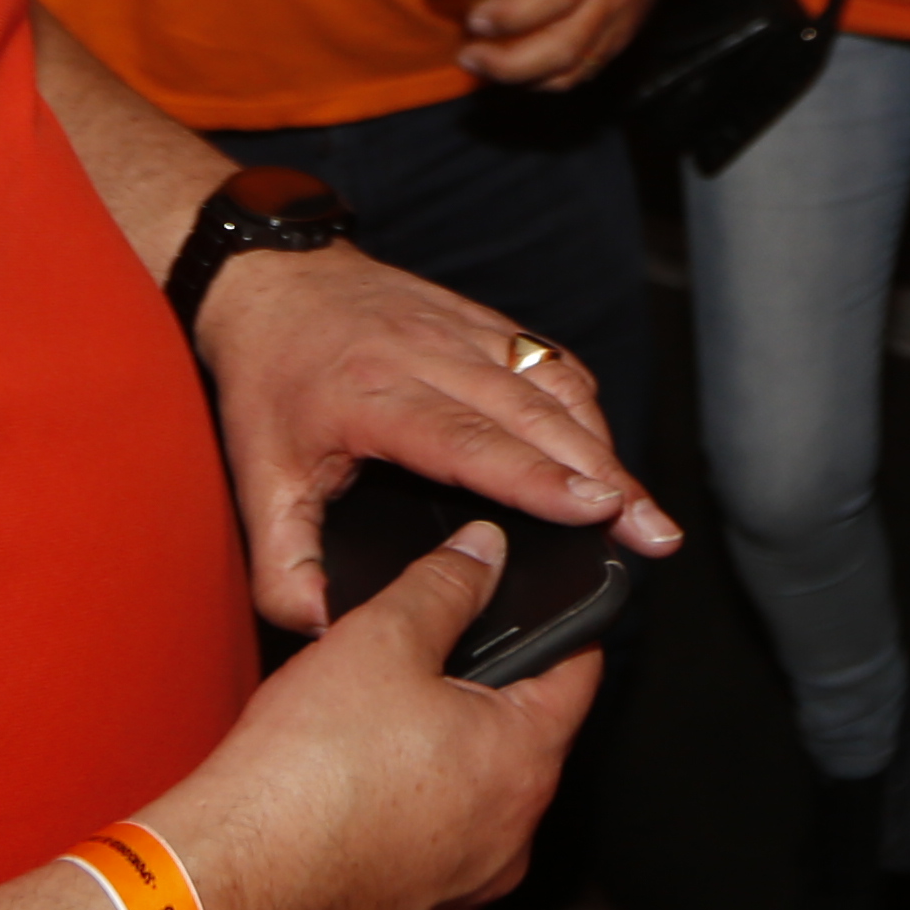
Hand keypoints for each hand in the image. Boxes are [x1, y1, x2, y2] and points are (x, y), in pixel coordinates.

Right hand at [144, 524, 599, 909]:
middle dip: (484, 689)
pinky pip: (433, 838)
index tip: (548, 603)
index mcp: (525, 761)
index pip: (580, 672)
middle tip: (424, 656)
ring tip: (374, 721)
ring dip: (443, 750)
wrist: (234, 883)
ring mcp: (467, 882)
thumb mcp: (380, 639)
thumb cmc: (308, 775)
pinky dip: (409, 804)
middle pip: (526, 733)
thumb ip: (445, 584)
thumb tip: (484, 552)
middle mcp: (513, 833)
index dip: (565, 623)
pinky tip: (354, 781)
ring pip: (476, 789)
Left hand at [193, 244, 681, 628]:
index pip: (471, 440)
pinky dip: (586, 408)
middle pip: (535, 416)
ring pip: (552, 386)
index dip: (539, 476)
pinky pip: (548, 361)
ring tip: (643, 508)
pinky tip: (604, 451)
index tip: (598, 508)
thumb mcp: (256, 477)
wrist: (269, 279)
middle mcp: (430, 356)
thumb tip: (321, 629)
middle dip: (604, 475)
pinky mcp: (482, 319)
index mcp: (376, 397)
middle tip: (653, 532)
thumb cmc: (268, 376)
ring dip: (606, 446)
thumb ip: (282, 563)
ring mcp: (463, 331)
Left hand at [444, 0, 678, 87]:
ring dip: (523, 77)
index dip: (516, 14)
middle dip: (511, 62)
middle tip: (469, 55)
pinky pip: (584, 73)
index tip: (476, 20)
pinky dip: (545, 80)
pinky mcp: (621, 39)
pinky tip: (515, 74)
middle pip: (567, 44)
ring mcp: (621, 21)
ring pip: (575, 68)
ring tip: (481, 67)